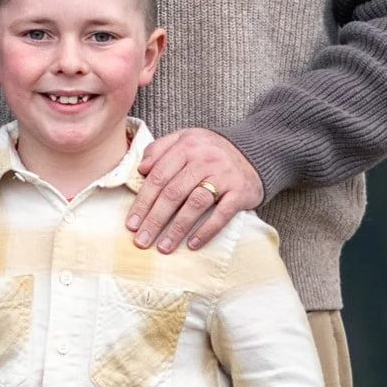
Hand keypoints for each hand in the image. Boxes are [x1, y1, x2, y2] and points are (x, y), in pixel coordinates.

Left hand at [126, 129, 262, 252]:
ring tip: (163, 247)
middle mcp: (204, 159)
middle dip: (154, 219)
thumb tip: (141, 170)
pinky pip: (222, 214)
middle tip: (141, 241)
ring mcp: (224, 175)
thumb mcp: (185, 139)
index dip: (142, 202)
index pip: (158, 176)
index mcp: (186, 146)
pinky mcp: (240, 191)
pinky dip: (206, 230)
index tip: (131, 224)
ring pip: (195, 204)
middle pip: (173, 192)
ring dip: (176, 228)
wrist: (254, 151)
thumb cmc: (210, 151)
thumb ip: (160, 149)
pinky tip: (192, 244)